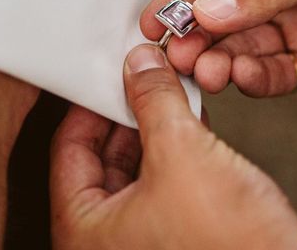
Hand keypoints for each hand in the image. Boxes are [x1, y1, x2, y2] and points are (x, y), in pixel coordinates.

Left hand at [50, 44, 296, 249]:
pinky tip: (191, 123)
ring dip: (153, 131)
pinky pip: (160, 185)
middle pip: (100, 161)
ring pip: (133, 172)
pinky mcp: (173, 239)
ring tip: (169, 95)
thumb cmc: (228, 239)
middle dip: (127, 116)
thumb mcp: (182, 151)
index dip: (90, 105)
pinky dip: (172, 153)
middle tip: (142, 81)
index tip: (108, 79)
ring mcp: (140, 243)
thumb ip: (154, 100)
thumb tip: (141, 65)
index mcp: (85, 233)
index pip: (68, 151)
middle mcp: (105, 244)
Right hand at [142, 0, 296, 94]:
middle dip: (194, 34)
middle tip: (174, 54)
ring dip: (219, 60)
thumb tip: (207, 9)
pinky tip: (243, 80)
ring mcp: (293, 30)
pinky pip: (271, 76)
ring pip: (240, 49)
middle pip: (220, 15)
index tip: (154, 18)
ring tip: (204, 70)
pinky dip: (253, 81)